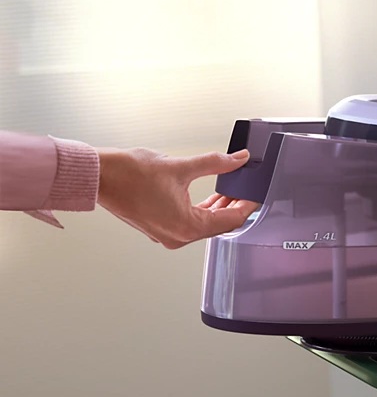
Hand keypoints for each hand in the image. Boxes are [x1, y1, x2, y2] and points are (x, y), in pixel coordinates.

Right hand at [95, 147, 258, 248]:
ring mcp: (166, 234)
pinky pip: (189, 223)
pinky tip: (211, 197)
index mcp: (186, 227)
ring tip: (232, 191)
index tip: (256, 194)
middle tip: (247, 191)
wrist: (100, 176)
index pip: (230, 221)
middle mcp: (177, 237)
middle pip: (218, 226)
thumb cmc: (130, 175)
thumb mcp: (181, 167)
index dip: (247, 206)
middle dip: (234, 207)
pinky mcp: (158, 227)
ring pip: (203, 225)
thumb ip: (215, 163)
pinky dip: (202, 211)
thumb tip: (238, 159)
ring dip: (218, 209)